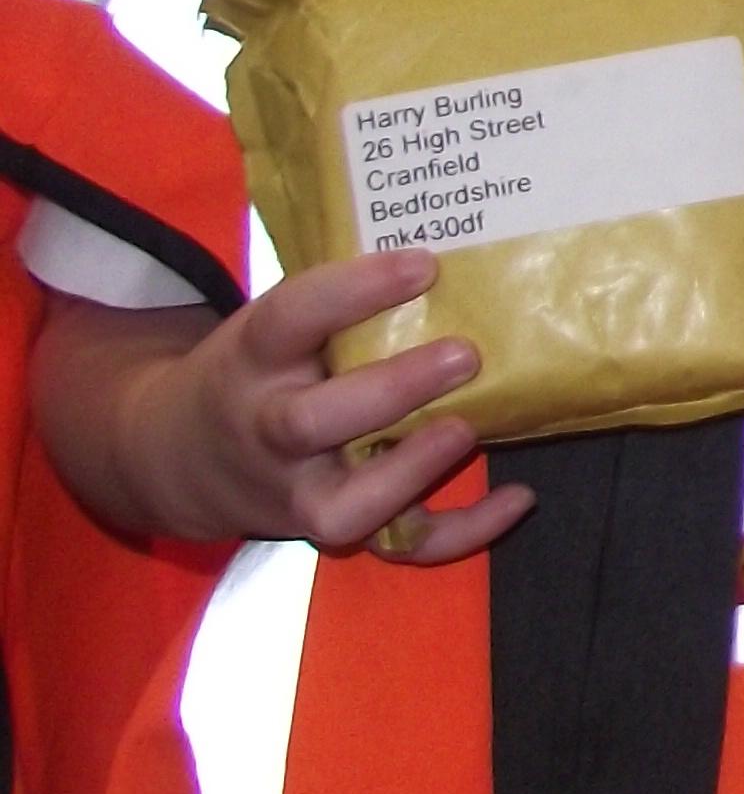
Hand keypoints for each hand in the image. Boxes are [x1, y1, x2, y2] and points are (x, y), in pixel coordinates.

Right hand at [60, 253, 531, 561]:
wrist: (175, 457)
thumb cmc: (256, 371)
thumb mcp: (270, 325)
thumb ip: (335, 299)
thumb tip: (450, 246)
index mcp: (251, 361)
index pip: (289, 319)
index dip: (354, 291)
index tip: (424, 264)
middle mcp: (266, 432)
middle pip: (309, 424)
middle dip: (389, 392)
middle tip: (463, 355)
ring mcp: (296, 492)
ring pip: (343, 507)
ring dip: (410, 472)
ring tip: (469, 428)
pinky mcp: (331, 530)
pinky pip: (397, 547)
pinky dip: (461, 532)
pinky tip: (518, 495)